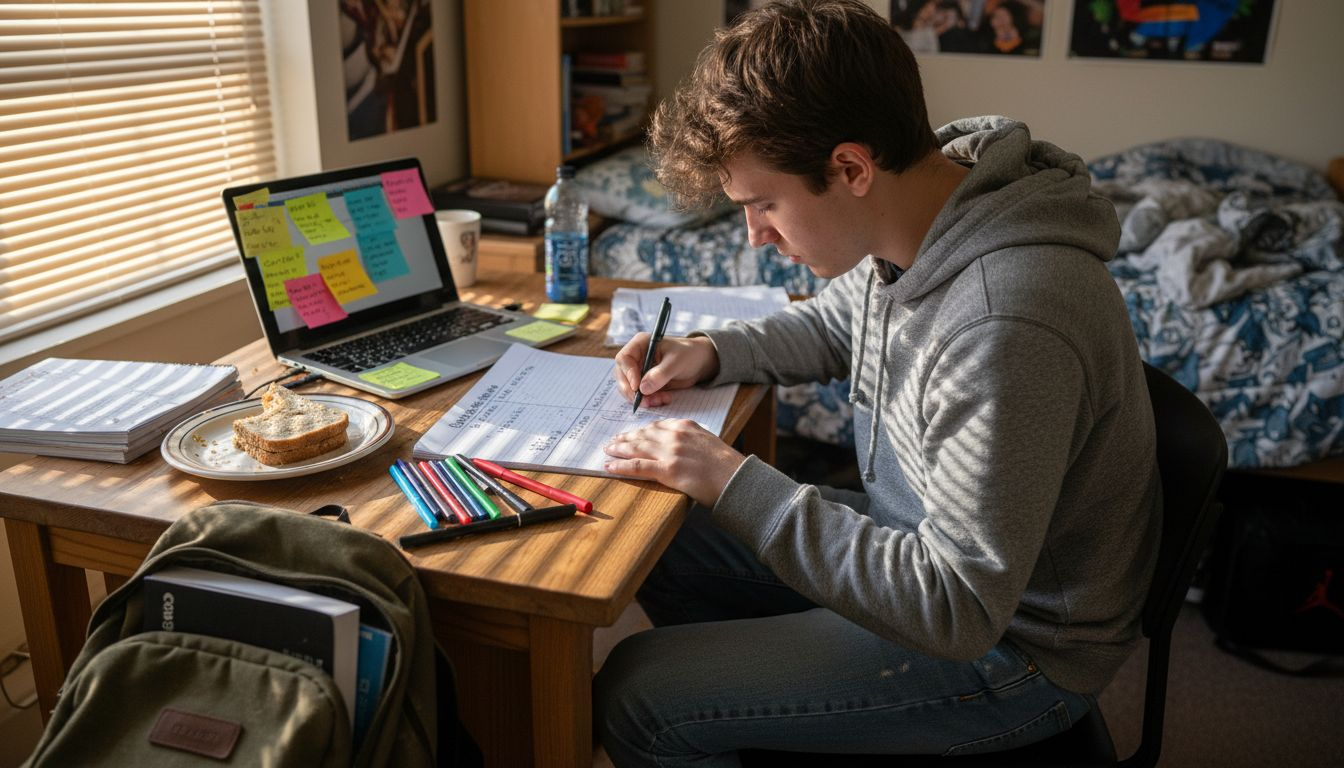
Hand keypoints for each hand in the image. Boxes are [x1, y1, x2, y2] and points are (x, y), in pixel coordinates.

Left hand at [604, 419, 745, 506]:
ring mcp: (670, 452)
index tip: (631, 434)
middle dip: (625, 438)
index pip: (656, 426)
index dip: (640, 431)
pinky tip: (610, 467)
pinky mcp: (667, 470)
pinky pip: (638, 466)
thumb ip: (691, 441)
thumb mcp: (708, 443)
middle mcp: (675, 435)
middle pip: (643, 435)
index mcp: (686, 426)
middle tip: (612, 441)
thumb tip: (680, 448)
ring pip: (637, 448)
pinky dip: (621, 466)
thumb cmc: (727, 465)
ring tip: (608, 451)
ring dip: (619, 449)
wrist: (736, 478)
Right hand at [613, 334, 719, 407]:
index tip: (637, 387)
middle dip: (632, 391)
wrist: (699, 363)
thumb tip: (642, 388)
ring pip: (630, 388)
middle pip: (622, 376)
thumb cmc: (688, 354)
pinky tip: (664, 399)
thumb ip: (660, 374)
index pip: (624, 359)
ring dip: (642, 398)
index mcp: (640, 344)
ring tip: (661, 400)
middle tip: (645, 402)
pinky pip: (641, 395)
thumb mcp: (676, 362)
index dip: (627, 374)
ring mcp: (639, 371)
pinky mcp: (645, 383)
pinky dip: (650, 401)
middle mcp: (636, 357)